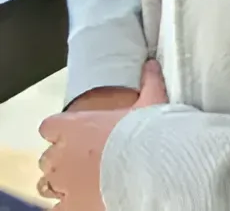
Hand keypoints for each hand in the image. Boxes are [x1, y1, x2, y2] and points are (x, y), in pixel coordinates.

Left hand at [37, 60, 167, 208]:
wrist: (147, 169)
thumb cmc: (144, 135)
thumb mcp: (151, 101)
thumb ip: (149, 81)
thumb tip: (152, 64)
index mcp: (75, 126)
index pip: (49, 126)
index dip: (59, 130)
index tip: (72, 133)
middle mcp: (62, 155)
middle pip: (47, 157)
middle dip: (61, 160)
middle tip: (82, 161)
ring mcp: (63, 183)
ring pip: (46, 185)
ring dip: (59, 184)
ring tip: (79, 184)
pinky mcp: (69, 207)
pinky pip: (56, 209)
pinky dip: (66, 206)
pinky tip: (82, 202)